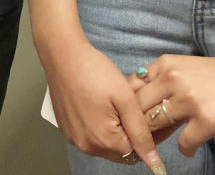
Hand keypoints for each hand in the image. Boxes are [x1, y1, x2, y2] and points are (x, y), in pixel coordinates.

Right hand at [44, 41, 165, 171]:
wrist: (62, 54)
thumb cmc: (93, 71)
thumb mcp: (125, 98)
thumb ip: (140, 132)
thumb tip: (152, 160)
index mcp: (103, 140)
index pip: (136, 153)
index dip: (146, 136)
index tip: (148, 117)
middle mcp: (86, 145)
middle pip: (119, 152)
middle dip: (129, 135)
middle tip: (132, 109)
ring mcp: (73, 137)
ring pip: (104, 144)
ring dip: (114, 131)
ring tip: (115, 105)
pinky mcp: (66, 128)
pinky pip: (90, 135)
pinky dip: (99, 126)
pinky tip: (100, 105)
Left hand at [130, 52, 214, 156]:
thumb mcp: (185, 69)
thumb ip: (162, 82)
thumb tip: (138, 107)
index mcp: (165, 65)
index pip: (130, 89)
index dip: (126, 108)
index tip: (129, 121)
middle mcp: (173, 79)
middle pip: (137, 108)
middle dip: (136, 127)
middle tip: (140, 140)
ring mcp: (189, 100)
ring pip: (154, 125)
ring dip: (155, 140)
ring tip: (160, 145)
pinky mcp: (207, 120)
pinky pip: (184, 143)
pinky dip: (185, 148)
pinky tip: (190, 146)